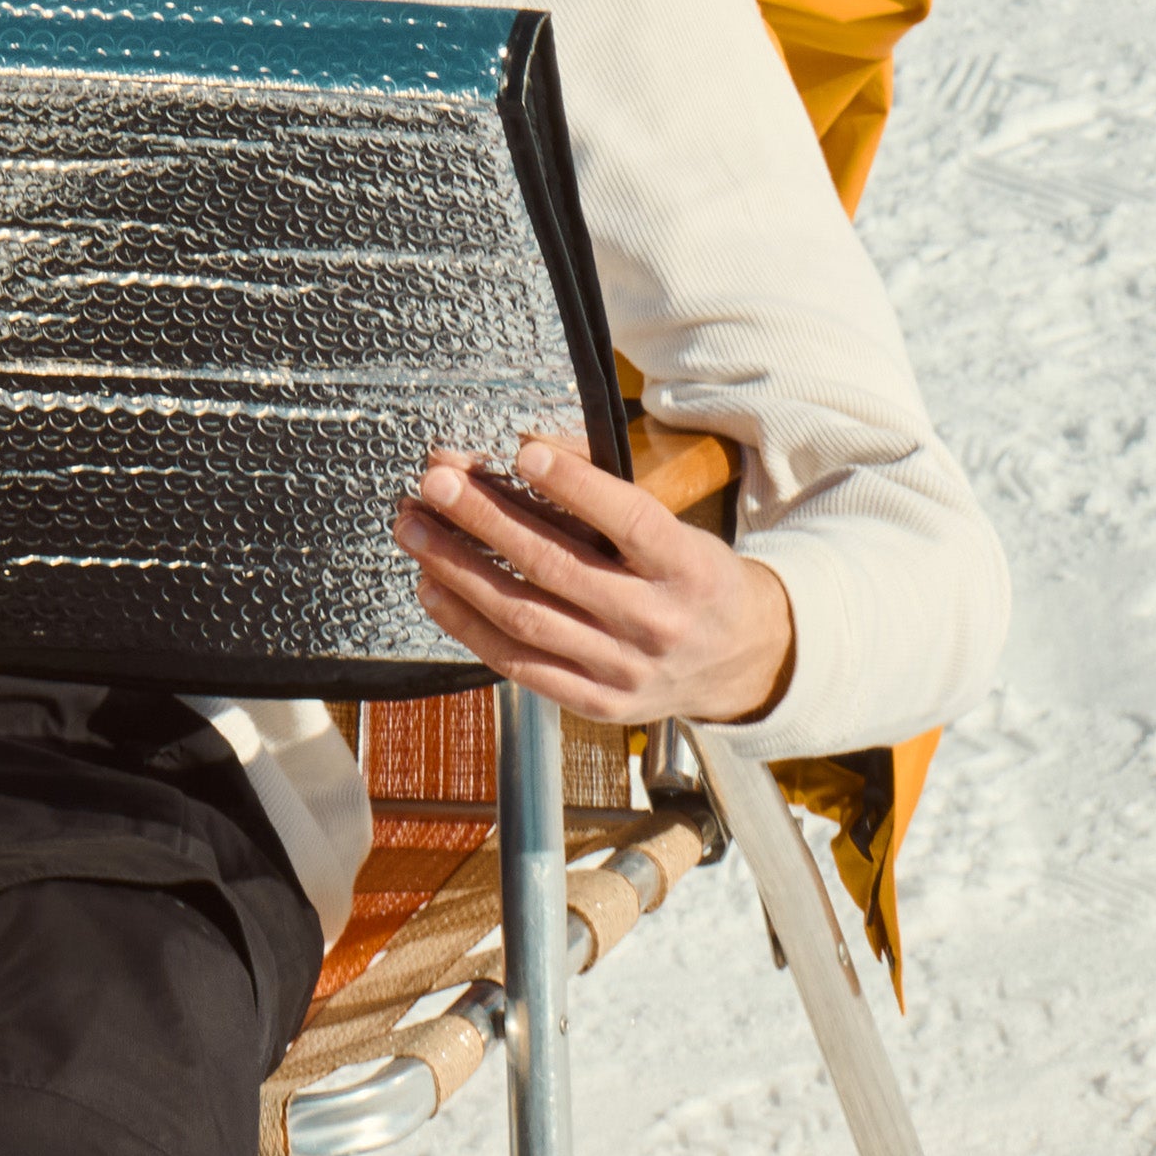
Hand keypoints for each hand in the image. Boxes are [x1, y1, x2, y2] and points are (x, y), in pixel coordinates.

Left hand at [392, 439, 793, 725]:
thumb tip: (524, 451)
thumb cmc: (692, 579)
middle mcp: (658, 623)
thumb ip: (603, 494)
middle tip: (435, 483)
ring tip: (414, 528)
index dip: (576, 487)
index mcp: (689, 569)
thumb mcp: (675, 529)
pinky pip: (517, 664)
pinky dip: (466, 624)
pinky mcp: (594, 703)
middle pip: (557, 567)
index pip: (631, 522)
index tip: (523, 452)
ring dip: (458, 568)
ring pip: (525, 617)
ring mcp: (624, 670)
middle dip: (485, 519)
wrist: (740, 664)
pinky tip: (431, 587)